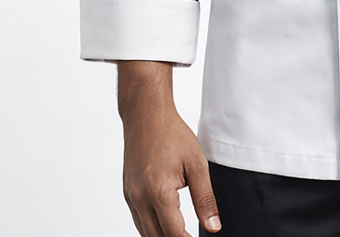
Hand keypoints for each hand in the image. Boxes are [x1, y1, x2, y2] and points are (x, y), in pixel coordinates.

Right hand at [121, 100, 221, 236]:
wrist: (145, 115)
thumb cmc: (172, 134)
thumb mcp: (197, 164)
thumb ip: (205, 199)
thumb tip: (213, 227)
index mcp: (159, 192)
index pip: (174, 234)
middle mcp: (140, 198)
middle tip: (192, 236)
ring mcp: (130, 197)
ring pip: (145, 233)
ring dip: (162, 236)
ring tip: (181, 232)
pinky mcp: (127, 193)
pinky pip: (138, 220)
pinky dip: (151, 227)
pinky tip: (165, 223)